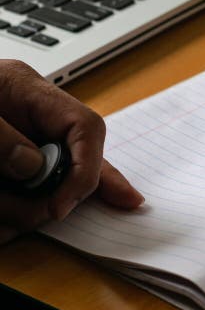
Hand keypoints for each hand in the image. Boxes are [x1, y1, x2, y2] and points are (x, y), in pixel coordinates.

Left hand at [0, 60, 143, 242]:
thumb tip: (37, 167)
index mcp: (26, 90)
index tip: (63, 207)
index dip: (90, 169)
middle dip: (60, 197)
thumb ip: (1, 139)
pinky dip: (9, 216)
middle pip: (77, 161)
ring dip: (21, 211)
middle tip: (33, 220)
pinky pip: (23, 197)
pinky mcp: (4, 168)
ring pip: (49, 187)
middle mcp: (29, 116)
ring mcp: (17, 142)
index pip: (86, 126)